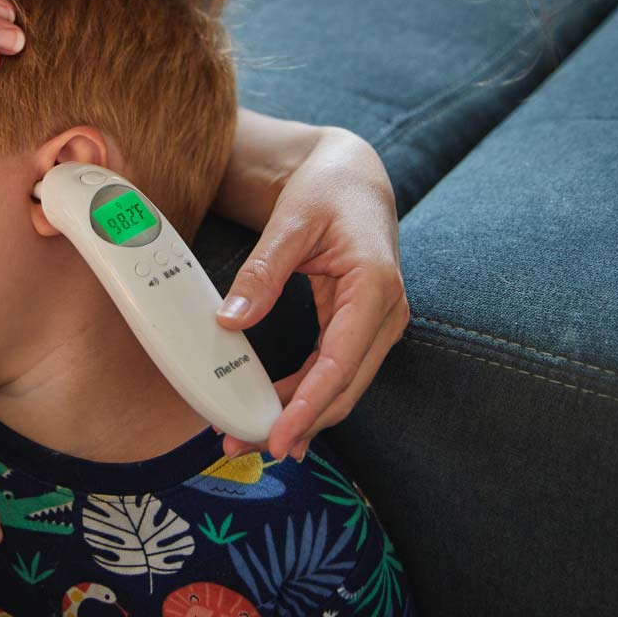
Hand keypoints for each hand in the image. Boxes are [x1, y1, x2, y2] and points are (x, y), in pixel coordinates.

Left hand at [214, 128, 408, 463]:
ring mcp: (380, 322)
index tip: (276, 435)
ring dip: (303, 415)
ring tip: (255, 436)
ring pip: (343, 386)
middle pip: (343, 387)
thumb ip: (263, 270)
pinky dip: (311, 395)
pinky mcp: (364, 325)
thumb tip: (231, 319)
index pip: (339, 363)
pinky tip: (285, 415)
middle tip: (246, 443)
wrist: (352, 173)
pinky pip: (338, 370)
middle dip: (298, 423)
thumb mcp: (290, 220)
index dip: (308, 406)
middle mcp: (386, 311)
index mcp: (374, 285)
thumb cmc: (328, 188)